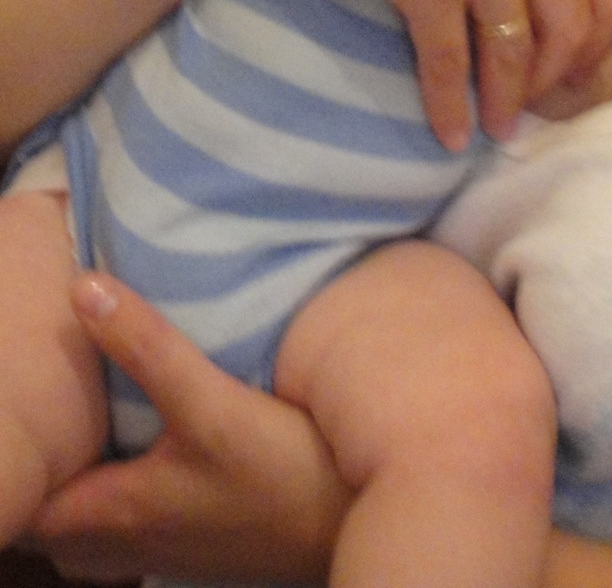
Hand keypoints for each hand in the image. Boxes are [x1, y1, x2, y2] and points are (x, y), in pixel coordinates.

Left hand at [25, 274, 347, 582]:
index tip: (20, 413)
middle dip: (43, 477)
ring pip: (93, 526)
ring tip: (87, 426)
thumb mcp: (212, 406)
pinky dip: (119, 491)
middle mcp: (129, 540)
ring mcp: (165, 545)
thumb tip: (83, 287)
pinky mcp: (197, 537)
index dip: (19, 468)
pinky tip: (143, 444)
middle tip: (46, 414)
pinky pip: (130, 524)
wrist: (355, 518)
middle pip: (55, 522)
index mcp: (115, 513)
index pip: (29, 508)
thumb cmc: (281, 475)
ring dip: (83, 484)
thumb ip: (147, 347)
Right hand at [278, 0, 611, 146]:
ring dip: (506, 104)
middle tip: (535, 103)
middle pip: (572, 33)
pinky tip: (450, 132)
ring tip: (497, 126)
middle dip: (555, 81)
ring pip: (513, 56)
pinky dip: (450, 109)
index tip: (578, 68)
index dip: (602, 43)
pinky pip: (448, 65)